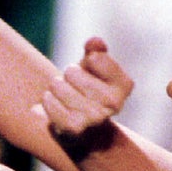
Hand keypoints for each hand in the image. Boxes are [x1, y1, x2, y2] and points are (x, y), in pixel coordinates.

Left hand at [40, 37, 131, 157]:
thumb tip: (94, 42)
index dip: (87, 61)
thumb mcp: (93, 66)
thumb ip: (96, 50)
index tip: (90, 71)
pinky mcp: (73, 128)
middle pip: (72, 72)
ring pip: (58, 86)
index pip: (96, 58)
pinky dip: (47, 100)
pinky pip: (49, 102)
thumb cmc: (88, 89)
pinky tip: (56, 105)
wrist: (82, 128)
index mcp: (123, 85)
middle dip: (68, 75)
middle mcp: (114, 104)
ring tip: (65, 96)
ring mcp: (94, 118)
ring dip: (56, 87)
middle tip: (74, 85)